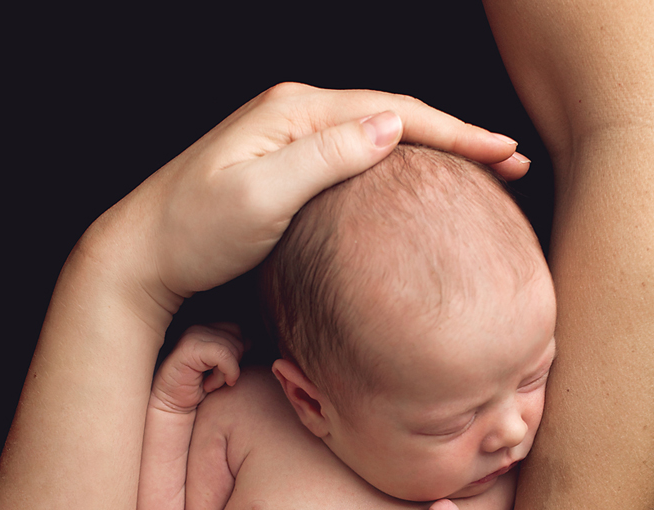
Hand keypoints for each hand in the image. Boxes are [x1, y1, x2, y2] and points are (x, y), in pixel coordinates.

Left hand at [85, 82, 525, 316]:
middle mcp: (296, 114)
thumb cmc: (194, 231)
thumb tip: (390, 126)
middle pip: (394, 116)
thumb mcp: (260, 196)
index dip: (455, 133)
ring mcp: (290, 140)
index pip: (394, 112)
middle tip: (510, 162)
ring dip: (431, 151)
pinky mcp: (285, 168)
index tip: (504, 153)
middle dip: (456, 137)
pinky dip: (396, 168)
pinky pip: (356, 159)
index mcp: (296, 111)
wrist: (143, 254)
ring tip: (480, 171)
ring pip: (378, 137)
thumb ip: (325, 158)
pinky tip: (415, 185)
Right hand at [150, 323, 245, 414]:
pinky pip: (224, 355)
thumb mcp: (221, 367)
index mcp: (206, 328)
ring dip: (225, 373)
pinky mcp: (190, 347)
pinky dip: (223, 374)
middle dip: (233, 364)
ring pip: (232, 348)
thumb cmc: (197, 388)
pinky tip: (208, 385)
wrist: (172, 405)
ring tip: (209, 382)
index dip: (238, 354)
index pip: (238, 331)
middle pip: (238, 338)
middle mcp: (199, 327)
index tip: (223, 373)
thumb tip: (251, 342)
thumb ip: (233, 352)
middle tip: (214, 379)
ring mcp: (193, 335)